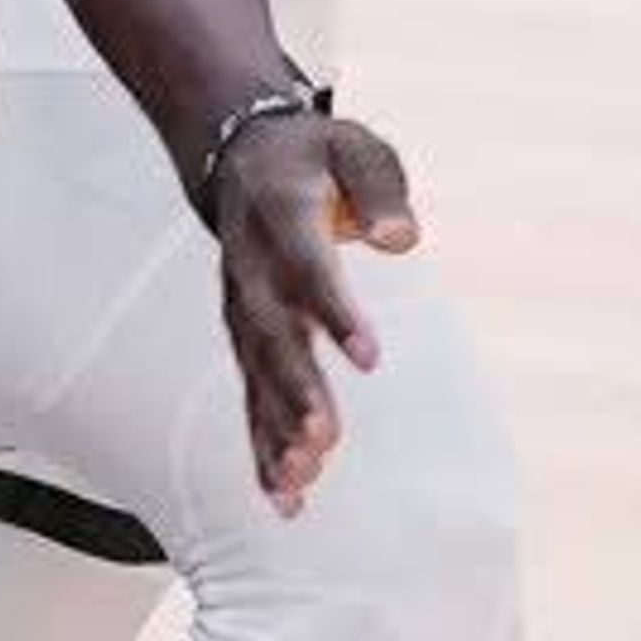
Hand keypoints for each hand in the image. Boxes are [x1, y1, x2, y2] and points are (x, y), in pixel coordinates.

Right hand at [209, 107, 419, 508]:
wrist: (237, 156)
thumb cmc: (313, 155)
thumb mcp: (353, 144)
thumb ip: (379, 187)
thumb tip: (403, 238)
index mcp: (281, 217)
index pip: (309, 268)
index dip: (336, 312)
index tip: (370, 357)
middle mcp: (251, 270)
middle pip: (273, 337)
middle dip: (296, 391)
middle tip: (324, 439)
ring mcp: (241, 308)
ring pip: (255, 377)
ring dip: (275, 431)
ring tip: (302, 481)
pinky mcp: (243, 338)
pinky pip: (249, 396)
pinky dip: (262, 447)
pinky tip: (284, 496)